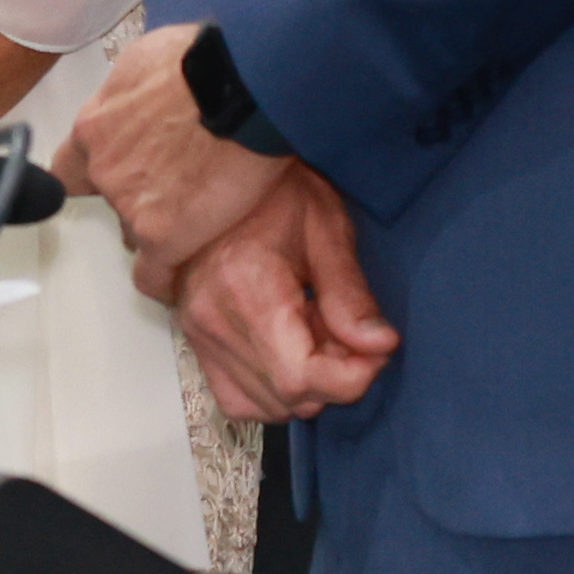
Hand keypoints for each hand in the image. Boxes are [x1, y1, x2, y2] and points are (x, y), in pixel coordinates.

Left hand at [72, 22, 281, 285]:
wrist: (239, 88)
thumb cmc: (202, 62)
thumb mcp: (146, 61)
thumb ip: (131, 94)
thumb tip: (141, 97)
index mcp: (94, 127)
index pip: (70, 167)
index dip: (92, 175)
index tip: (109, 180)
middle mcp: (102, 169)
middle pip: (110, 199)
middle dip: (138, 198)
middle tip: (177, 190)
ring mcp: (130, 205)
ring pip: (135, 232)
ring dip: (160, 229)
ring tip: (198, 219)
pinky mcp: (164, 236)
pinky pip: (155, 274)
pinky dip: (166, 281)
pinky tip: (177, 284)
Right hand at [164, 169, 396, 422]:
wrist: (214, 168)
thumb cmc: (272, 190)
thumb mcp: (324, 226)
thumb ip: (350, 293)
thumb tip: (379, 346)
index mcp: (245, 288)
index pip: (303, 377)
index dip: (353, 375)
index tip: (376, 347)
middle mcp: (213, 319)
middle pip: (290, 396)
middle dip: (336, 376)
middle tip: (348, 330)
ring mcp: (197, 331)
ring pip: (268, 405)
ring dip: (307, 385)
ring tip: (317, 334)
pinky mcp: (193, 337)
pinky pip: (237, 398)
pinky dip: (271, 392)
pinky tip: (289, 354)